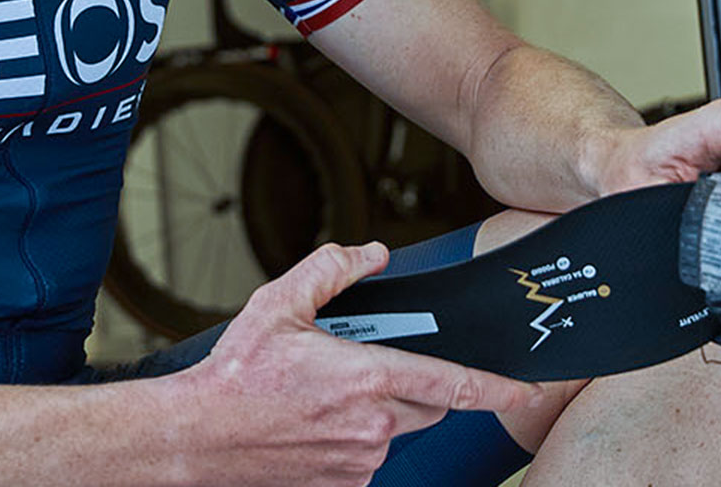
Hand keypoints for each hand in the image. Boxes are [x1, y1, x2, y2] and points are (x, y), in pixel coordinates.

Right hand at [174, 241, 537, 486]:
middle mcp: (372, 425)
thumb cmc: (234, 376)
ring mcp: (359, 461)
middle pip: (427, 403)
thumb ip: (331, 270)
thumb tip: (370, 256)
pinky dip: (354, 438)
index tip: (526, 389)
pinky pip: (369, 457)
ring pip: (397, 430)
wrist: (195, 438)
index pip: (451, 383)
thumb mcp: (279, 304)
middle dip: (414, 383)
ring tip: (324, 396)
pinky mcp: (342, 485)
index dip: (497, 387)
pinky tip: (314, 424)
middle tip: (365, 368)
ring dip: (379, 411)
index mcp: (366, 378)